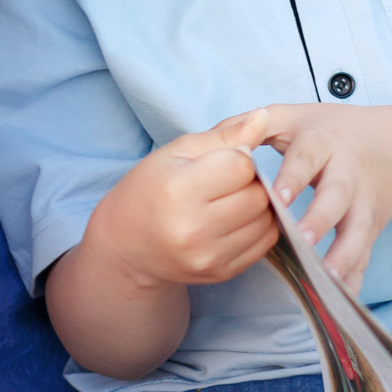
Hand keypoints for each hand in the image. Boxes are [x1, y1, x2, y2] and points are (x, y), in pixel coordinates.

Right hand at [82, 110, 279, 288]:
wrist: (126, 245)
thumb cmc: (150, 189)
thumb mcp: (177, 152)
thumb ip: (224, 135)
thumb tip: (264, 117)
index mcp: (179, 191)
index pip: (241, 166)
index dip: (239, 156)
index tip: (223, 160)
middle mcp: (194, 230)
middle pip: (258, 195)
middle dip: (251, 182)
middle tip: (229, 181)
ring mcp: (209, 257)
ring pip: (265, 220)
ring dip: (258, 205)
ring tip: (231, 200)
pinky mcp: (221, 273)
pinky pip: (264, 244)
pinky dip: (258, 227)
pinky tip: (236, 219)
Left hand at [248, 102, 391, 290]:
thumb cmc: (333, 131)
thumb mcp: (298, 116)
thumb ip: (257, 124)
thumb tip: (225, 140)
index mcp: (324, 143)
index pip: (308, 159)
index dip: (294, 177)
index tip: (277, 197)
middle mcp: (348, 173)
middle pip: (337, 197)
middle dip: (321, 220)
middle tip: (301, 241)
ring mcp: (363, 203)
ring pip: (356, 231)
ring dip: (342, 255)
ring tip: (324, 277)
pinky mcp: (372, 228)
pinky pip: (365, 256)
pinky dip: (355, 279)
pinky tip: (342, 300)